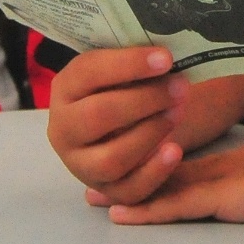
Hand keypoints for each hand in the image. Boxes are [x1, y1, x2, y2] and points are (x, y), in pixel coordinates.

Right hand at [47, 47, 192, 205]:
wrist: (113, 123)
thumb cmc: (119, 86)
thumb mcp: (118, 68)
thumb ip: (134, 60)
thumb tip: (166, 53)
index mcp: (64, 89)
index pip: (90, 73)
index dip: (129, 64)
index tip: (166, 58)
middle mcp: (63, 130)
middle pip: (98, 116)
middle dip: (144, 100)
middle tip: (180, 86)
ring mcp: (81, 164)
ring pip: (112, 158)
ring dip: (150, 134)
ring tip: (178, 112)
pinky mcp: (106, 190)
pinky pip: (129, 190)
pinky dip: (155, 172)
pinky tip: (175, 150)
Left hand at [106, 120, 243, 226]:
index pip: (195, 166)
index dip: (161, 165)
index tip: (134, 166)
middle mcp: (231, 167)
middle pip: (171, 172)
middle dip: (132, 175)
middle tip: (95, 180)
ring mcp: (229, 180)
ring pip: (167, 185)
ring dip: (129, 193)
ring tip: (93, 198)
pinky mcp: (231, 195)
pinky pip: (180, 205)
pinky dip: (148, 211)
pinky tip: (123, 215)